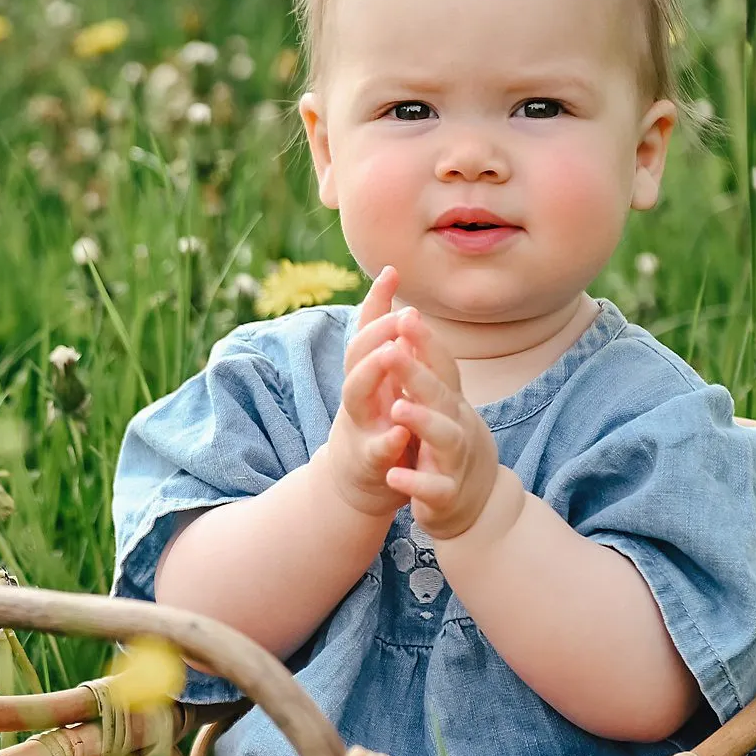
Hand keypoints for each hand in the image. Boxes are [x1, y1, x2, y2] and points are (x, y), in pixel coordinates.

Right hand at [325, 264, 423, 519]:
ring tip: (391, 354)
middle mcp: (358, 394)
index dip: (377, 301)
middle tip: (399, 316)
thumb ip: (384, 339)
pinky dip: (386, 442)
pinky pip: (375, 450)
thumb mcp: (378, 380)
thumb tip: (391, 279)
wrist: (358, 483)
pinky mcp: (369, 462)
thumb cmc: (375, 421)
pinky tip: (400, 433)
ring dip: (372, 373)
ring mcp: (360, 426)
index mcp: (366, 374)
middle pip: (356, 355)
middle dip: (375, 333)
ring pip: (355, 394)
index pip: (367, 330)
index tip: (393, 272)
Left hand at [381, 313, 501, 541]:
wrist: (477, 506)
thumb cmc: (448, 445)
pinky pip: (434, 489)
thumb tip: (409, 315)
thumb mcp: (440, 404)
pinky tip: (393, 477)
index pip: (441, 364)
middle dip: (416, 372)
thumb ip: (424, 366)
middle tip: (392, 351)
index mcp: (449, 402)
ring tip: (397, 409)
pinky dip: (415, 483)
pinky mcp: (446, 495)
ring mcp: (453, 460)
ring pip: (444, 437)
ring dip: (422, 421)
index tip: (407, 312)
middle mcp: (456, 425)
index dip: (426, 340)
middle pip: (440, 394)